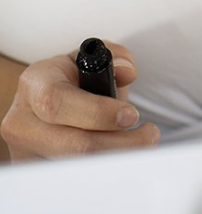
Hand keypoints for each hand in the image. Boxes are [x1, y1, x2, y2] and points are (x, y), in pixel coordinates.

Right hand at [0, 42, 159, 159]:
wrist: (46, 99)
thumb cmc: (74, 77)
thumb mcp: (94, 58)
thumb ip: (117, 57)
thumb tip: (126, 73)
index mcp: (35, 84)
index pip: (58, 102)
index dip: (97, 112)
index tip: (130, 115)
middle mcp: (23, 121)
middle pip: (72, 144)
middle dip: (119, 142)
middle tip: (147, 134)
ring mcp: (25, 151)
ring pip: (76, 166)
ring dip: (116, 157)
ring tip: (141, 142)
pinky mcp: (36, 170)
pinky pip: (74, 176)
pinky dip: (104, 167)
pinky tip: (122, 154)